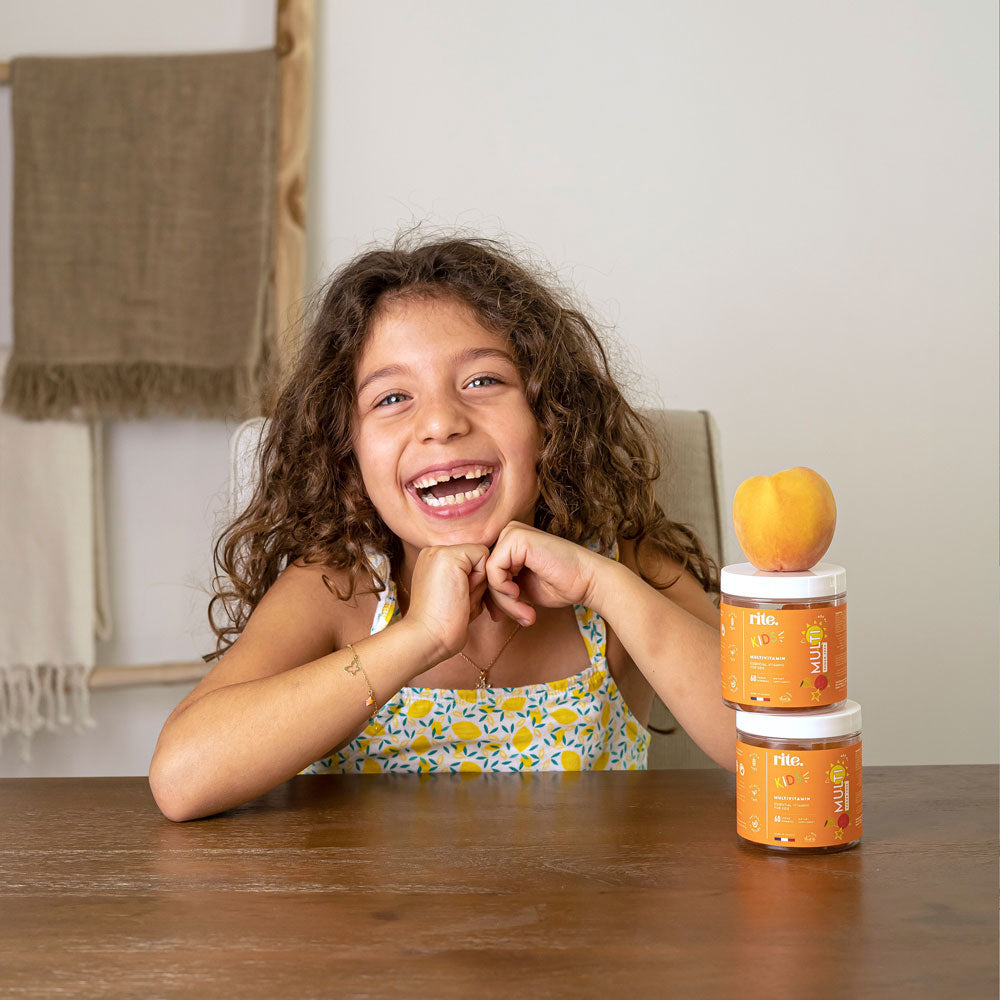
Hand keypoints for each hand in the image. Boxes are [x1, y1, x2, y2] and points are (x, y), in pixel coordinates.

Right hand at [401, 543, 490, 663]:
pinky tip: (463, 592)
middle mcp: (434, 552)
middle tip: (456, 601)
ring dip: (478, 583)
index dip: (473, 583)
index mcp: (434, 561)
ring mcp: (439, 551)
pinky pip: (483, 555)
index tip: (455, 600)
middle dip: (477, 582)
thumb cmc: (444, 624)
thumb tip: (491, 571)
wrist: (426, 637)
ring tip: (459, 599)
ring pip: (481, 557)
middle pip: (477, 559)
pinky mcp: (449, 555)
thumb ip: (470, 579)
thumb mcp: (458, 595)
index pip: (471, 561)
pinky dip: (480, 578)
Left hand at [484, 521, 603, 626]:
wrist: (588, 580)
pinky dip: (504, 590)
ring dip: (504, 601)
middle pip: (485, 573)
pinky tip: (521, 595)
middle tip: (521, 617)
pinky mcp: (516, 537)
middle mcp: (509, 534)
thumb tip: (480, 603)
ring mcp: (512, 533)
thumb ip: (503, 590)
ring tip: (525, 613)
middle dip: (501, 602)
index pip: (488, 573)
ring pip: (488, 574)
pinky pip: (493, 570)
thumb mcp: (523, 589)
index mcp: (510, 544)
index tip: (512, 616)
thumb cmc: (561, 585)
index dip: (496, 598)